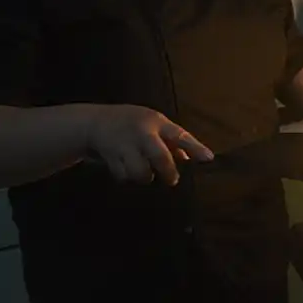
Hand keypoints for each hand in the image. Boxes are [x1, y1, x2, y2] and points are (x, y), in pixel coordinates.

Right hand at [84, 104, 213, 185]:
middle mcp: (142, 132)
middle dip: (167, 171)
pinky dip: (126, 177)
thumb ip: (171, 141)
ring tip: (144, 173)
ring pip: (140, 170)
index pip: (179, 135)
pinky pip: (123, 174)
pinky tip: (125, 169)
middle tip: (172, 180)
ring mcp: (124, 143)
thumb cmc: (131, 123)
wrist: (94, 122)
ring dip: (144, 176)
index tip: (209, 158)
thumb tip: (188, 158)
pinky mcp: (109, 155)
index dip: (195, 147)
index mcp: (156, 122)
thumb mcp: (152, 125)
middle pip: (159, 156)